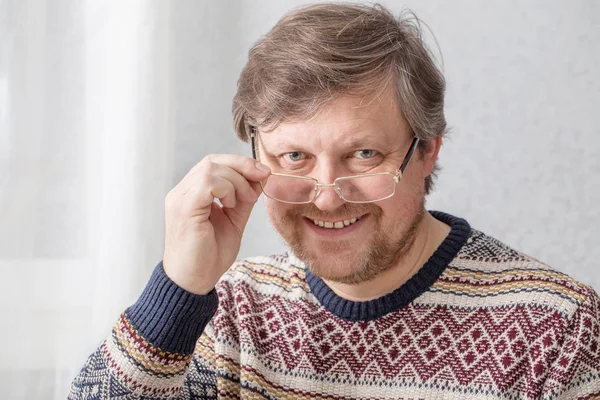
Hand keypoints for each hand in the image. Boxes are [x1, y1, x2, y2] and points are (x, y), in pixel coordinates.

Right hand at [162, 154, 269, 294]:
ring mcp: (180, 199)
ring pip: (211, 168)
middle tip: (262, 178)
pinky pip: (207, 183)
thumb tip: (259, 178)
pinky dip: (226, 189)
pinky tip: (230, 205)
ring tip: (244, 201)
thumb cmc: (209, 257)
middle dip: (242, 166)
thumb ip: (243, 199)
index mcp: (191, 194)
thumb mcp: (233, 221)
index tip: (263, 173)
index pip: (213, 164)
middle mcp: (181, 193)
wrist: (193, 283)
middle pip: (212, 161)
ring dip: (236, 180)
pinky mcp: (184, 208)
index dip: (239, 164)